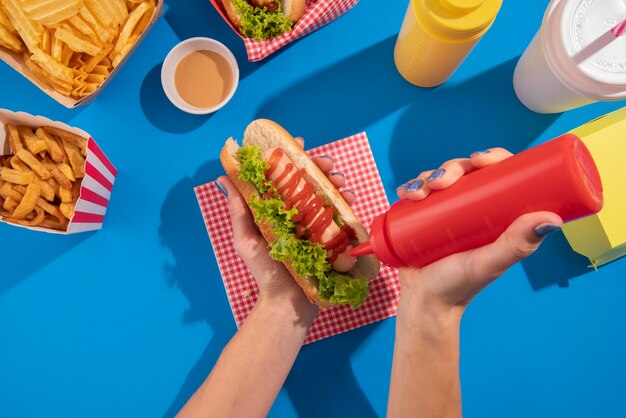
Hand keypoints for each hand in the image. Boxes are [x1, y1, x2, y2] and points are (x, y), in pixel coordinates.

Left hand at [216, 137, 354, 314]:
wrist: (287, 304)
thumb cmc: (264, 273)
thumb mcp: (246, 241)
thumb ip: (239, 212)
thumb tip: (224, 178)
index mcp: (274, 209)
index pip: (281, 176)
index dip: (290, 156)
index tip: (297, 145)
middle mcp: (295, 212)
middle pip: (308, 181)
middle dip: (319, 167)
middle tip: (327, 164)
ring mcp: (314, 224)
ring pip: (327, 194)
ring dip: (336, 182)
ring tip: (341, 181)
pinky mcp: (330, 237)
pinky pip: (341, 215)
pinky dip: (347, 203)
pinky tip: (349, 199)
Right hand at [396, 148, 563, 318]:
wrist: (425, 302)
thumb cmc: (461, 286)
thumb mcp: (491, 262)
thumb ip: (518, 244)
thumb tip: (552, 219)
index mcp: (496, 213)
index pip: (499, 174)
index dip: (492, 158)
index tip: (480, 160)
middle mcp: (472, 208)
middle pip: (466, 171)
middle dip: (451, 168)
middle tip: (441, 182)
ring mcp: (445, 211)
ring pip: (439, 179)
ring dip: (427, 177)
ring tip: (418, 194)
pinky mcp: (422, 217)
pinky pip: (417, 193)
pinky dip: (410, 187)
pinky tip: (406, 193)